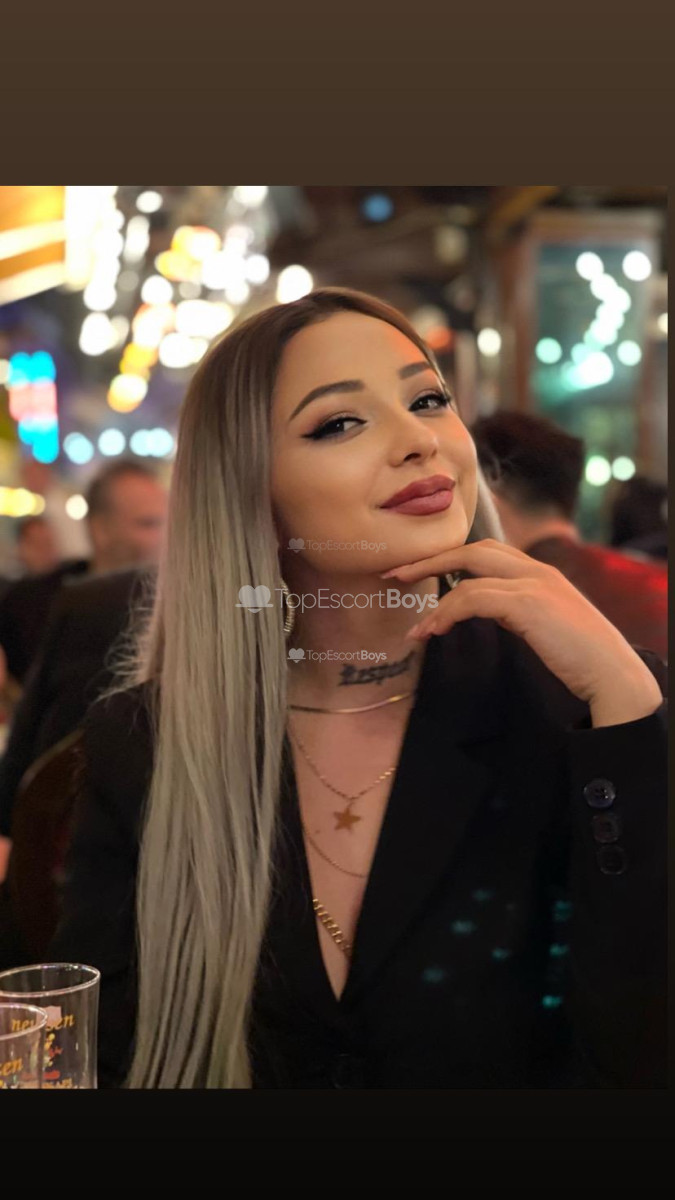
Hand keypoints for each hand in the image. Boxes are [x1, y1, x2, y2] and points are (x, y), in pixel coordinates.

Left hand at [382, 539, 662, 723]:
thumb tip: (479, 612)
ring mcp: (533, 583)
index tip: (417, 571)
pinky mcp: (528, 603)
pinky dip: (448, 613)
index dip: (449, 558)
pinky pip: (473, 597)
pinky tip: (434, 632)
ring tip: (415, 627)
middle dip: (431, 560)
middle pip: (473, 550)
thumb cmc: (578, 658)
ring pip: (469, 573)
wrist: (611, 673)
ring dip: (435, 599)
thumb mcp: (542, 626)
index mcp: (540, 573)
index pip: (487, 551)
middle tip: (396, 575)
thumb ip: (514, 612)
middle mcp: (536, 570)